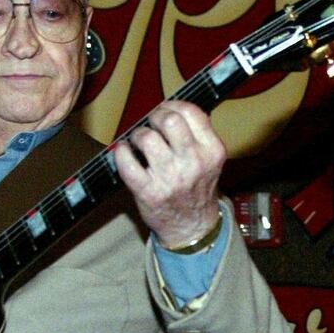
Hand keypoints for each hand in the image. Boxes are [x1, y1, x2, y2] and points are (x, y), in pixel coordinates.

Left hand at [113, 101, 224, 248]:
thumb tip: (170, 109)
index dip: (172, 105)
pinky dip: (121, 153)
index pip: (191, 112)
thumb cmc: (196, 189)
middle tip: (151, 124)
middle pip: (169, 121)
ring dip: (137, 135)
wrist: (192, 227)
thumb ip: (197, 135)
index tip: (165, 110)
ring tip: (139, 142)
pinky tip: (124, 152)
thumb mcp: (209, 160)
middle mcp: (194, 162)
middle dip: (155, 117)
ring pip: (146, 138)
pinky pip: (127, 162)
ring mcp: (171, 178)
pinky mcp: (149, 191)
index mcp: (212, 151)